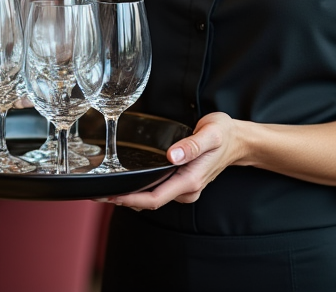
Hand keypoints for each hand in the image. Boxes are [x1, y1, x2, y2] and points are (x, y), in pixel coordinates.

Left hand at [105, 112, 244, 209]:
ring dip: (130, 196)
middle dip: (123, 200)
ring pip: (152, 198)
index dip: (130, 200)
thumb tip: (172, 156)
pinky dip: (140, 191)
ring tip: (106, 188)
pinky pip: (157, 192)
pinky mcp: (181, 184)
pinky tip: (127, 183)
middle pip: (149, 202)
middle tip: (97, 194)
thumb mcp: (211, 133)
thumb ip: (191, 145)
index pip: (154, 198)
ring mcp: (184, 189)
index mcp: (190, 180)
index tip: (110, 196)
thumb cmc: (224, 135)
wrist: (238, 141)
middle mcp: (186, 189)